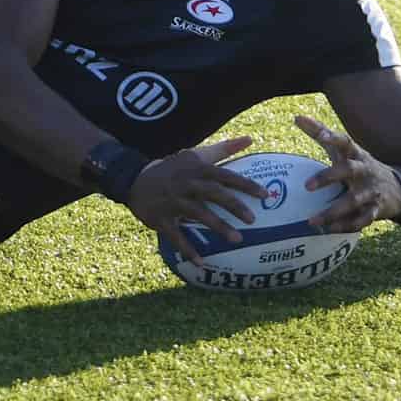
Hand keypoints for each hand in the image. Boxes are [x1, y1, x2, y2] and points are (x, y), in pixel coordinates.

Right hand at [126, 135, 264, 267]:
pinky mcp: (161, 217)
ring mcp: (172, 201)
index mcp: (196, 169)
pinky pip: (176, 235)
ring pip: (197, 213)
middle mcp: (186, 183)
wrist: (135, 179)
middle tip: (253, 219)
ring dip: (217, 226)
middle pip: (212, 193)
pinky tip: (202, 262)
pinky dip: (188, 249)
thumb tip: (250, 138)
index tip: (265, 195)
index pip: (224, 175)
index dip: (245, 184)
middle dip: (233, 205)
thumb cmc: (174, 168)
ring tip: (237, 239)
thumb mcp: (196, 155)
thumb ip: (224, 149)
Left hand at [292, 114, 400, 233]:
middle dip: (329, 177)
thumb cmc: (360, 165)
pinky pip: (360, 220)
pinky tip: (328, 230)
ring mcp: (371, 191)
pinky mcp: (376, 210)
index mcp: (356, 154)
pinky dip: (345, 226)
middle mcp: (364, 171)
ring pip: (353, 201)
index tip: (322, 136)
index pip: (346, 142)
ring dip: (333, 212)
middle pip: (349, 170)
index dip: (334, 137)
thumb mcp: (345, 150)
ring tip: (311, 220)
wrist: (399, 189)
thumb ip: (321, 133)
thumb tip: (296, 117)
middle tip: (306, 186)